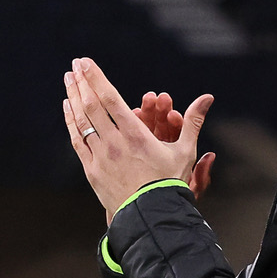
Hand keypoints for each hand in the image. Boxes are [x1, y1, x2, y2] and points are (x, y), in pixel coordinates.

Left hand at [63, 57, 213, 220]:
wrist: (151, 215)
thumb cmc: (170, 183)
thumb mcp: (185, 150)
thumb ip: (193, 121)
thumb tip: (207, 97)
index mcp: (137, 136)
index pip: (111, 100)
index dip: (96, 79)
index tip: (85, 62)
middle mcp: (115, 143)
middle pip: (92, 106)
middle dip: (82, 83)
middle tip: (74, 65)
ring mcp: (100, 156)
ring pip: (82, 121)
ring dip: (73, 98)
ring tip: (68, 80)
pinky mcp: (92, 169)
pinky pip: (77, 140)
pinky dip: (71, 121)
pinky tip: (68, 108)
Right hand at [132, 90, 215, 197]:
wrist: (145, 217)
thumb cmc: (168, 202)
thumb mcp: (190, 189)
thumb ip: (202, 175)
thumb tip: (211, 156)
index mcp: (177, 156)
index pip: (177, 134)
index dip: (176, 122)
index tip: (173, 114)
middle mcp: (160, 151)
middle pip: (160, 127)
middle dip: (159, 112)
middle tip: (157, 99)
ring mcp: (143, 151)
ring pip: (144, 129)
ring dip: (144, 114)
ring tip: (143, 103)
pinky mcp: (127, 155)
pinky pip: (128, 137)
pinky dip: (128, 126)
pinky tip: (126, 117)